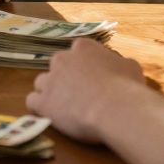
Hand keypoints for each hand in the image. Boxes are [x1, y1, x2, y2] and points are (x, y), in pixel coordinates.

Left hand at [25, 38, 143, 142]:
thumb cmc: (127, 87)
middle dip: (65, 78)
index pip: (78, 52)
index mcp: (83, 48)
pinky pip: (33, 101)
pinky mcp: (42, 101)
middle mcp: (61, 59)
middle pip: (58, 66)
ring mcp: (49, 80)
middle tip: (80, 94)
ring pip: (42, 82)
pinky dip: (40, 108)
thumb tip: (119, 65)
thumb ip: (118, 63)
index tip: (92, 78)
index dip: (84, 66)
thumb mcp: (130, 67)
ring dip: (50, 92)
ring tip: (65, 107)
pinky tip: (52, 115)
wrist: (115, 108)